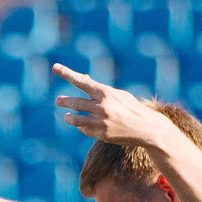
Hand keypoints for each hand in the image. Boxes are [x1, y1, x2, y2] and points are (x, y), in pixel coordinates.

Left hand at [52, 64, 175, 148]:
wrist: (146, 128)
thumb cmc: (131, 108)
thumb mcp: (117, 95)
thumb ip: (99, 89)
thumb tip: (83, 79)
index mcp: (106, 93)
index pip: (82, 81)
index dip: (67, 74)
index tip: (55, 67)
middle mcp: (102, 106)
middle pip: (76, 102)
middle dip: (65, 101)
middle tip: (58, 100)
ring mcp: (101, 121)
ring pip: (75, 119)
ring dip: (69, 117)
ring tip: (67, 116)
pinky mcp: (101, 134)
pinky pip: (84, 130)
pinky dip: (82, 127)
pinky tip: (83, 126)